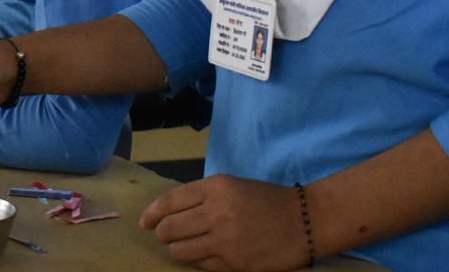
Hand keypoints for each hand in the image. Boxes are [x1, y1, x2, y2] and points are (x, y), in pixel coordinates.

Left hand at [140, 175, 311, 271]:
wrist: (304, 221)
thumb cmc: (264, 200)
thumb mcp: (231, 186)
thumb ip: (199, 197)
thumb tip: (166, 213)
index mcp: (216, 187)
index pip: (170, 202)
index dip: (151, 214)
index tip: (144, 222)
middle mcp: (217, 212)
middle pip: (169, 229)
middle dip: (162, 234)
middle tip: (165, 235)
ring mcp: (226, 241)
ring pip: (179, 251)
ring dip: (176, 250)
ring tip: (183, 246)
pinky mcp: (234, 264)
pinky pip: (200, 266)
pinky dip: (196, 261)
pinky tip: (204, 254)